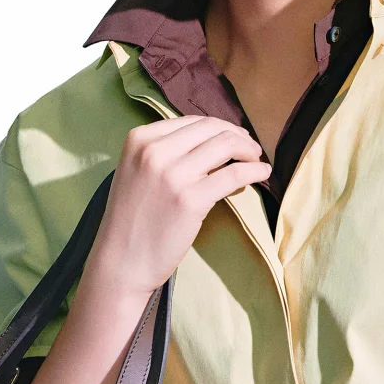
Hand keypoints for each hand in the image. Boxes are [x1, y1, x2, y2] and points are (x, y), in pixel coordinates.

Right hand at [88, 115, 271, 295]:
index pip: (192, 121)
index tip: (234, 138)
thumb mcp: (138, 172)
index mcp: (139, 139)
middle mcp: (154, 150)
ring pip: (226, 145)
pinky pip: (235, 174)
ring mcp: (173, 174)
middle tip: (251, 150)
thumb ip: (165, 153)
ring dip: (249, 150)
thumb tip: (213, 142)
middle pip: (212, 128)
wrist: (121, 262)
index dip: (219, 127)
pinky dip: (254, 171)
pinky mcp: (191, 199)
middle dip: (238, 136)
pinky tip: (262, 174)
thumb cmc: (131, 221)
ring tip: (256, 161)